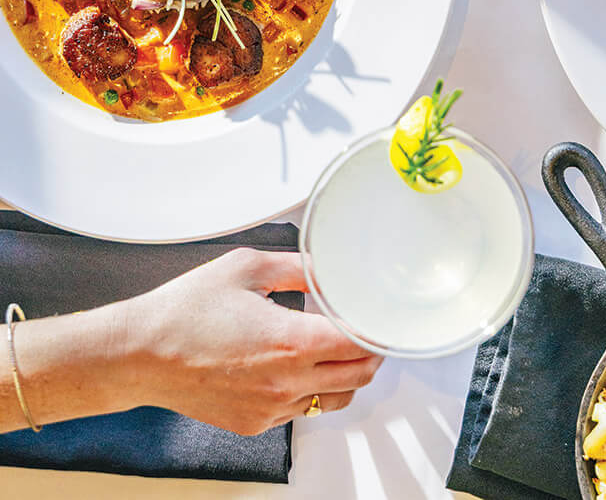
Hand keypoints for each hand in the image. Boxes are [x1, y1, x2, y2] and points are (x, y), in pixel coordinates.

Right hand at [124, 248, 381, 433]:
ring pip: (335, 400)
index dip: (378, 328)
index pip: (360, 343)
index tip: (381, 315)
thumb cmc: (186, 310)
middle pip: (358, 376)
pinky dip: (311, 389)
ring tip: (337, 348)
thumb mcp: (247, 267)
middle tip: (368, 329)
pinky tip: (297, 365)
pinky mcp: (256, 423)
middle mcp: (286, 382)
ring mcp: (271, 408)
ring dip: (346, 375)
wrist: (141, 354)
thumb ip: (298, 266)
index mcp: (290, 341)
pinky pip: (301, 410)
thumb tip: (327, 267)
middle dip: (372, 352)